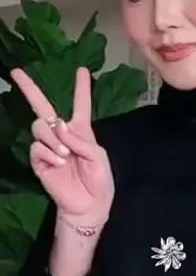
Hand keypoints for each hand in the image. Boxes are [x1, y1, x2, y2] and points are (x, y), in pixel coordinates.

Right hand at [11, 67, 113, 229]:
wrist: (88, 205)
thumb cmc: (99, 181)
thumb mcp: (98, 157)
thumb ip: (82, 140)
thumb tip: (60, 125)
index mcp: (81, 131)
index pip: (80, 105)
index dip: (81, 88)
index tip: (81, 70)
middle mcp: (62, 135)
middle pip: (43, 108)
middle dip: (30, 89)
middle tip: (16, 72)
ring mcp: (48, 147)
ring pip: (39, 127)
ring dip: (52, 138)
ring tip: (65, 155)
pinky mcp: (38, 161)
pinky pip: (36, 147)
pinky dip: (48, 153)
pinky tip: (58, 163)